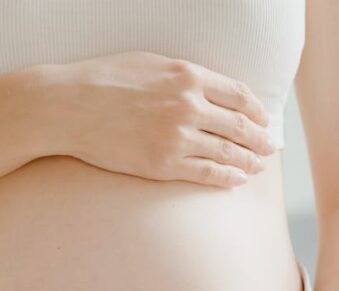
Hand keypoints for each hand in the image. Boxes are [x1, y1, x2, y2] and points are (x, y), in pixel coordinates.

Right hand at [37, 51, 277, 187]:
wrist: (68, 107)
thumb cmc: (104, 80)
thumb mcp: (152, 63)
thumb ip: (185, 76)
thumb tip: (210, 89)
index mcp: (189, 76)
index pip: (240, 95)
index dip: (257, 110)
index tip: (263, 120)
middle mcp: (189, 106)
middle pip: (241, 126)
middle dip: (260, 139)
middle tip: (269, 147)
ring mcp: (177, 137)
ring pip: (228, 153)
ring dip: (248, 161)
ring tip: (257, 166)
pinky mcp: (163, 164)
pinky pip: (207, 174)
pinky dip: (227, 177)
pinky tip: (237, 179)